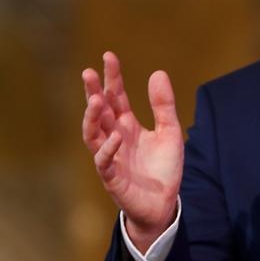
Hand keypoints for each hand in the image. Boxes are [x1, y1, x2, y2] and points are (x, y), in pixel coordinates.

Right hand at [82, 51, 182, 251]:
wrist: (164, 205)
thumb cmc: (163, 169)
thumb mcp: (170, 132)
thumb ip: (164, 105)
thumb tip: (158, 72)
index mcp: (127, 124)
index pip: (115, 96)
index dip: (112, 77)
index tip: (108, 55)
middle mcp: (115, 137)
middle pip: (99, 111)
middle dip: (93, 92)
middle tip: (88, 72)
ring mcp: (111, 157)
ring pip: (93, 134)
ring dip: (92, 117)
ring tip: (95, 99)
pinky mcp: (112, 177)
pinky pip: (104, 161)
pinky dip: (108, 148)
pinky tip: (115, 135)